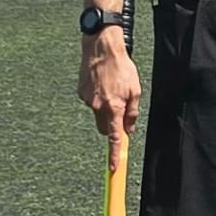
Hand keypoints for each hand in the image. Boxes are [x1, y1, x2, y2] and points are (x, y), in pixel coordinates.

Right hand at [79, 32, 141, 162]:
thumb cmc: (121, 67)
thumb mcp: (135, 90)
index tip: (113, 167)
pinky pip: (91, 102)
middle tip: (122, 111)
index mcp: (112, 108)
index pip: (114, 137)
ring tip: (113, 88)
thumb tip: (130, 129)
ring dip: (106, 108)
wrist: (101, 48)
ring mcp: (86, 100)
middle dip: (112, 126)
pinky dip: (98, 98)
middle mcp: (97, 107)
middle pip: (105, 128)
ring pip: (98, 114)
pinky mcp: (80, 92)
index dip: (114, 154)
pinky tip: (103, 82)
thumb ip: (133, 112)